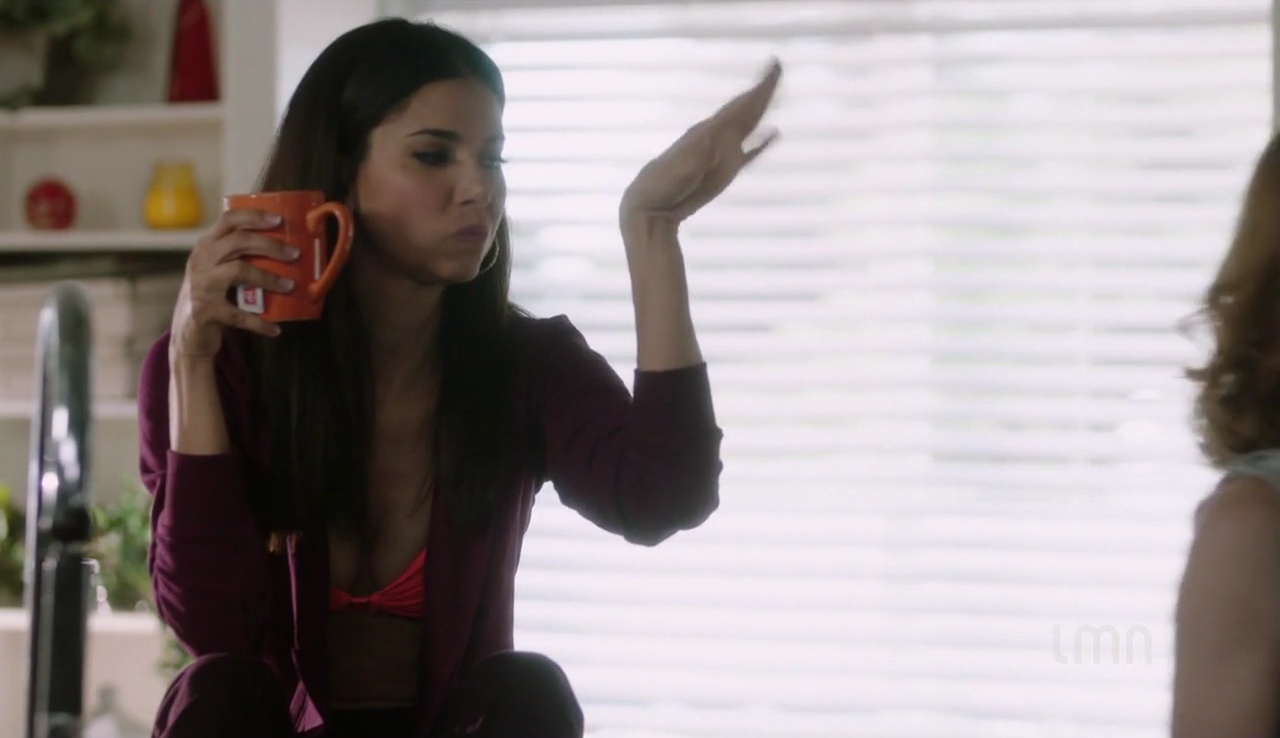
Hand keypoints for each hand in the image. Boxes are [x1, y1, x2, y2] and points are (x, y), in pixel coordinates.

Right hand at [169, 209, 299, 358]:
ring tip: (290, 286)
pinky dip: (259, 323)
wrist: (188, 331)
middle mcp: (200, 260)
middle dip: (270, 245)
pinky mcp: (204, 311)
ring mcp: (201, 285)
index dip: (254, 217)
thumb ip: (241, 256)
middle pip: (238, 241)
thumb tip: (289, 248)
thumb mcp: (220, 269)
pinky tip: (275, 329)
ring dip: (269, 278)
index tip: (280, 220)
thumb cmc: (214, 294)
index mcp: (207, 246)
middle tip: (295, 254)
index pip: (229, 220)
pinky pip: (238, 315)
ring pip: (239, 271)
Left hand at [621, 58, 781, 223]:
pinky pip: (750, 154)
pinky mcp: (726, 170)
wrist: (653, 204)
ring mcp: (724, 153)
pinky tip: (773, 134)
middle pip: (746, 110)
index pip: (739, 105)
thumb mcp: (680, 165)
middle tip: (777, 68)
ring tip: (776, 92)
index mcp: (709, 130)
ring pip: (749, 126)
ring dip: (762, 110)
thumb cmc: (663, 182)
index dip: (757, 89)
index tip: (773, 67)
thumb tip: (713, 135)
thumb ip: (698, 151)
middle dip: (762, 91)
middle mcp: (719, 136)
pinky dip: (762, 144)